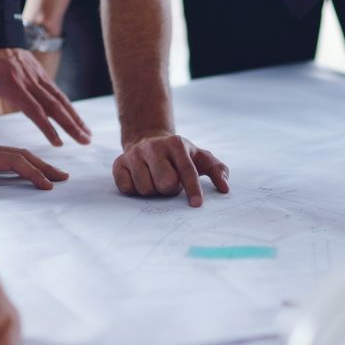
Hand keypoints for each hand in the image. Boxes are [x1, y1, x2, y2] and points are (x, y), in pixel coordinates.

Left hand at [0, 48, 91, 146]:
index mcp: (13, 87)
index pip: (35, 111)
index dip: (48, 128)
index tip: (59, 143)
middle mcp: (30, 82)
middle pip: (55, 107)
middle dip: (72, 125)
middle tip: (86, 141)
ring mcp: (38, 76)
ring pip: (61, 99)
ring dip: (76, 117)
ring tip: (87, 133)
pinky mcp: (41, 72)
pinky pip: (58, 91)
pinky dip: (69, 106)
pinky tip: (76, 117)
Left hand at [0, 140, 67, 197]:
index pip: (14, 162)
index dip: (32, 174)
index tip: (47, 186)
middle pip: (23, 155)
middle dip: (45, 167)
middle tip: (64, 178)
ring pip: (19, 154)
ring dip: (39, 163)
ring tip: (56, 173)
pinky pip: (11, 155)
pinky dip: (28, 161)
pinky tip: (32, 167)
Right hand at [113, 134, 229, 206]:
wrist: (148, 140)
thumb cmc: (179, 156)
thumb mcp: (200, 158)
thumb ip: (217, 170)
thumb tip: (225, 187)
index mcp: (176, 144)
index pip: (186, 171)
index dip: (193, 189)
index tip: (197, 205)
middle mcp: (154, 147)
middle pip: (165, 183)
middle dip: (170, 189)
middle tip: (170, 182)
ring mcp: (134, 154)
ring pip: (146, 188)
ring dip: (153, 190)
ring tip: (155, 179)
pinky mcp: (118, 164)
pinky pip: (127, 189)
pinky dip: (135, 190)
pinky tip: (140, 180)